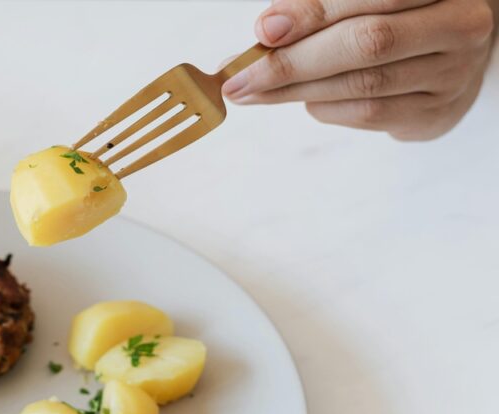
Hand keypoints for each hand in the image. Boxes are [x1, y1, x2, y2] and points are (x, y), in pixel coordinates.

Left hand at [222, 0, 496, 139]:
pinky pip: (370, 115)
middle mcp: (460, 27)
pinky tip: (305, 98)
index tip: (264, 31)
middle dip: (294, 62)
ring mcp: (453, 75)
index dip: (314, 14)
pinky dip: (327, 107)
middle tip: (240, 79)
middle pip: (368, 45)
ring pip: (364, 87)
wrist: (453, 50)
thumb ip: (321, 6)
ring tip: (253, 92)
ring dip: (297, 92)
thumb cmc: (396, 14)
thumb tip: (267, 30)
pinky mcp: (437, 114)